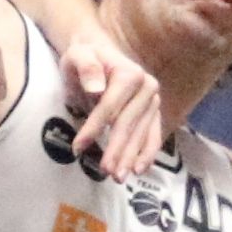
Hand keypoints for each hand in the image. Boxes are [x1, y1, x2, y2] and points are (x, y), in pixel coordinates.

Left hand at [58, 21, 161, 181]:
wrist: (99, 54)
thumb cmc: (85, 57)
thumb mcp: (77, 56)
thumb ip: (86, 68)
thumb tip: (96, 89)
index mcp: (130, 73)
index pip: (110, 107)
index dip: (94, 129)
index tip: (78, 148)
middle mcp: (148, 86)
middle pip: (128, 124)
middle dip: (115, 149)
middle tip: (105, 171)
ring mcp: (153, 101)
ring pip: (141, 134)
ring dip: (130, 157)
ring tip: (118, 177)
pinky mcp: (154, 112)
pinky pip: (153, 135)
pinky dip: (147, 153)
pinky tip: (139, 170)